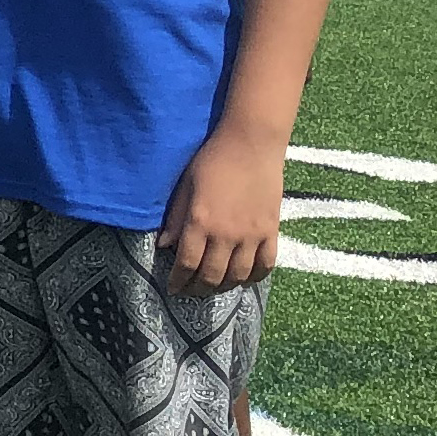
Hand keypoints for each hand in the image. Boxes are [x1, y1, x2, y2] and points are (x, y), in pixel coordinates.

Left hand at [158, 125, 285, 295]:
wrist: (252, 144)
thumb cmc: (212, 160)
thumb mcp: (185, 186)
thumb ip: (176, 219)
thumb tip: (164, 246)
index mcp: (201, 222)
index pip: (187, 263)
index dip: (178, 280)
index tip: (173, 287)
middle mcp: (227, 233)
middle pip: (212, 275)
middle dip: (198, 289)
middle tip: (190, 292)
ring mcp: (252, 234)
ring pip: (238, 275)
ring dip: (224, 286)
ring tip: (214, 286)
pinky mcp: (272, 230)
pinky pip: (266, 264)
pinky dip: (254, 276)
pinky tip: (244, 278)